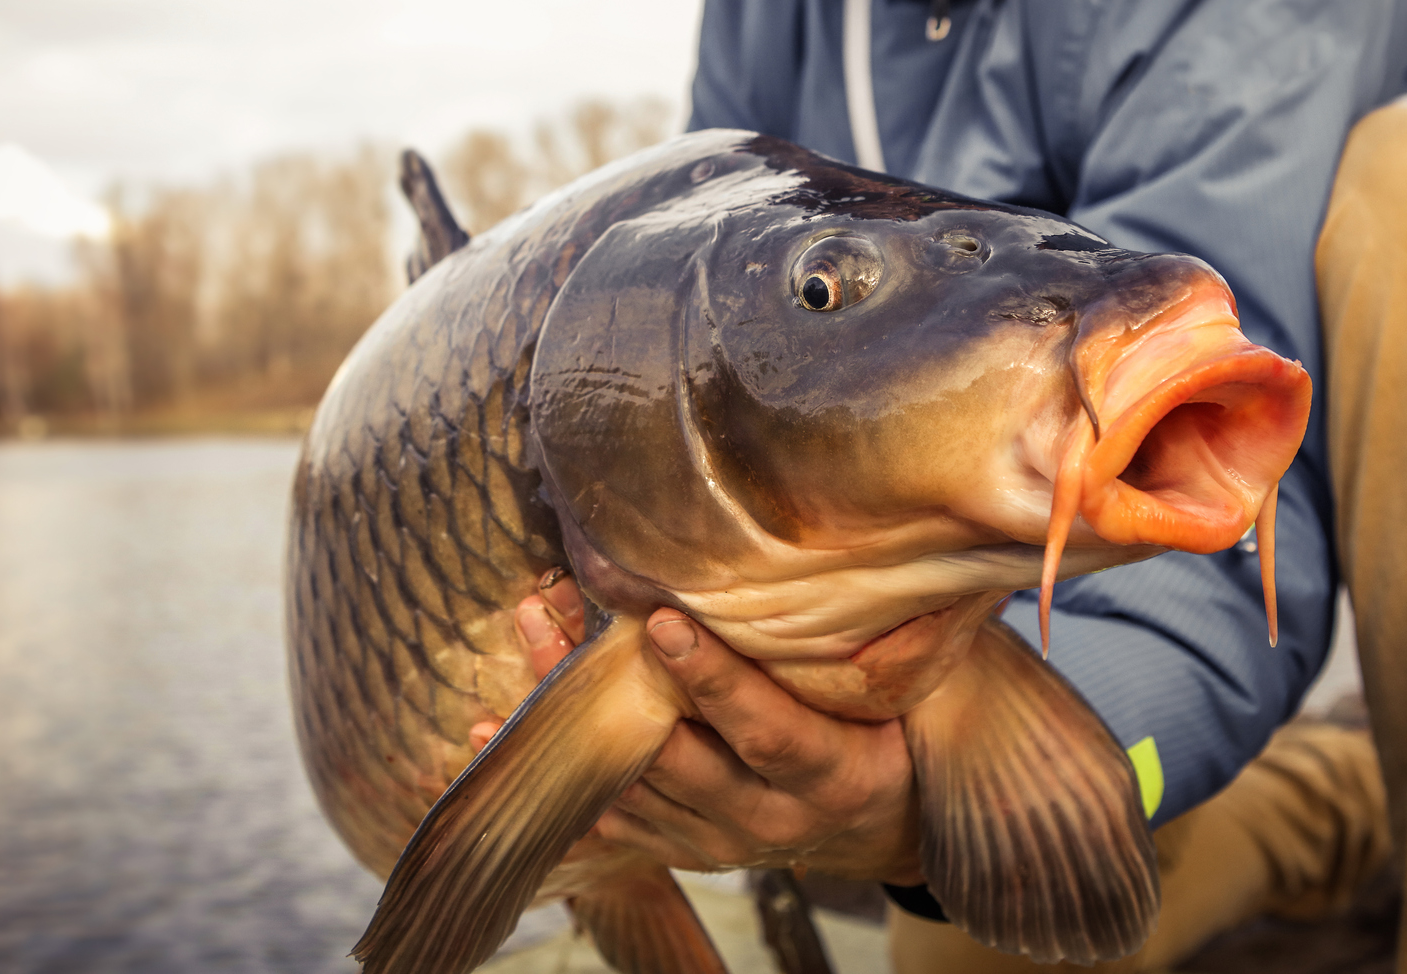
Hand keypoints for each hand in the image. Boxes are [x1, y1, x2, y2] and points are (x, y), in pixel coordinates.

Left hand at [469, 572, 924, 883]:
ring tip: (529, 627)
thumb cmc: (896, 730)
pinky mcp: (676, 845)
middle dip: (609, 681)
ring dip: (569, 710)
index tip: (661, 623)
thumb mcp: (917, 693)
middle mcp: (768, 819)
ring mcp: (715, 839)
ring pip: (628, 776)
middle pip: (674, 753)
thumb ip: (906, 642)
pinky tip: (489, 729)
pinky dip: (546, 769)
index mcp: (832, 776)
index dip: (712, 678)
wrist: (881, 824)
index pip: (764, 727)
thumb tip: (908, 562)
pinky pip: (601, 811)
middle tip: (557, 610)